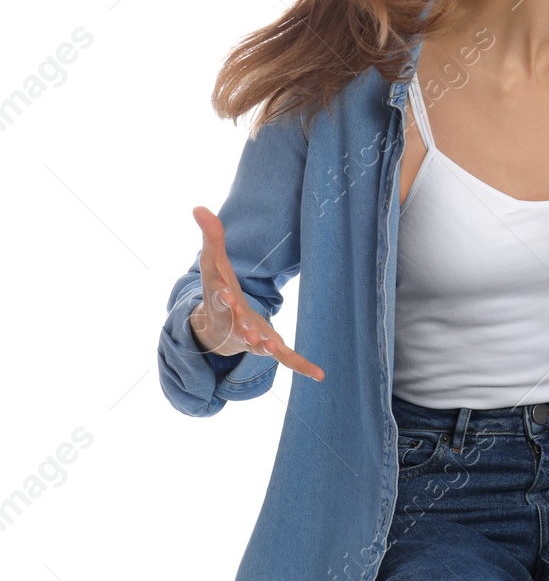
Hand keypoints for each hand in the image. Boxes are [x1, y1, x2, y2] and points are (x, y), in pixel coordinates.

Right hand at [189, 206, 324, 381]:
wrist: (217, 328)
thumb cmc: (218, 289)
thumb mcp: (213, 263)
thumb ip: (211, 236)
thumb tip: (198, 206)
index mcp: (221, 301)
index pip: (219, 298)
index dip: (223, 297)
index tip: (227, 295)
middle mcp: (235, 322)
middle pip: (240, 326)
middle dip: (246, 329)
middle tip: (252, 333)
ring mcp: (252, 336)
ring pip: (260, 344)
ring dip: (267, 347)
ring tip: (275, 349)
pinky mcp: (269, 345)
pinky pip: (286, 358)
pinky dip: (301, 365)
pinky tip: (319, 375)